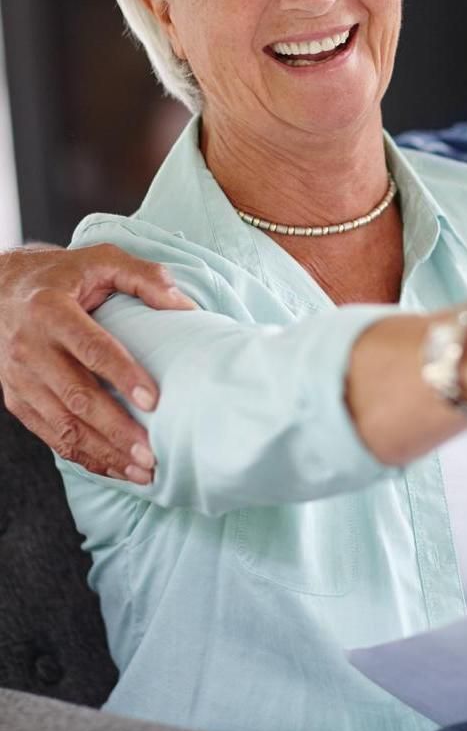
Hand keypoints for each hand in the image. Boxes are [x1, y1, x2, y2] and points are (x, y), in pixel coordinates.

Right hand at [0, 244, 196, 479]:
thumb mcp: (102, 259)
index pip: (91, 349)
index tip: (154, 401)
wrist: (0, 287)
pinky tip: (114, 468)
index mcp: (51, 311)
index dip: (123, 376)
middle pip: (76, 397)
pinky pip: (50, 435)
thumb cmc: (63, 275)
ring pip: (62, 425)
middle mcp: (29, 348)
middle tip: (151, 453)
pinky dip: (82, 455)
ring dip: (102, 453)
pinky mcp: (16, 399)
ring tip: (141, 471)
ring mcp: (19, 379)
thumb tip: (184, 304)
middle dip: (115, 430)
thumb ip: (144, 276)